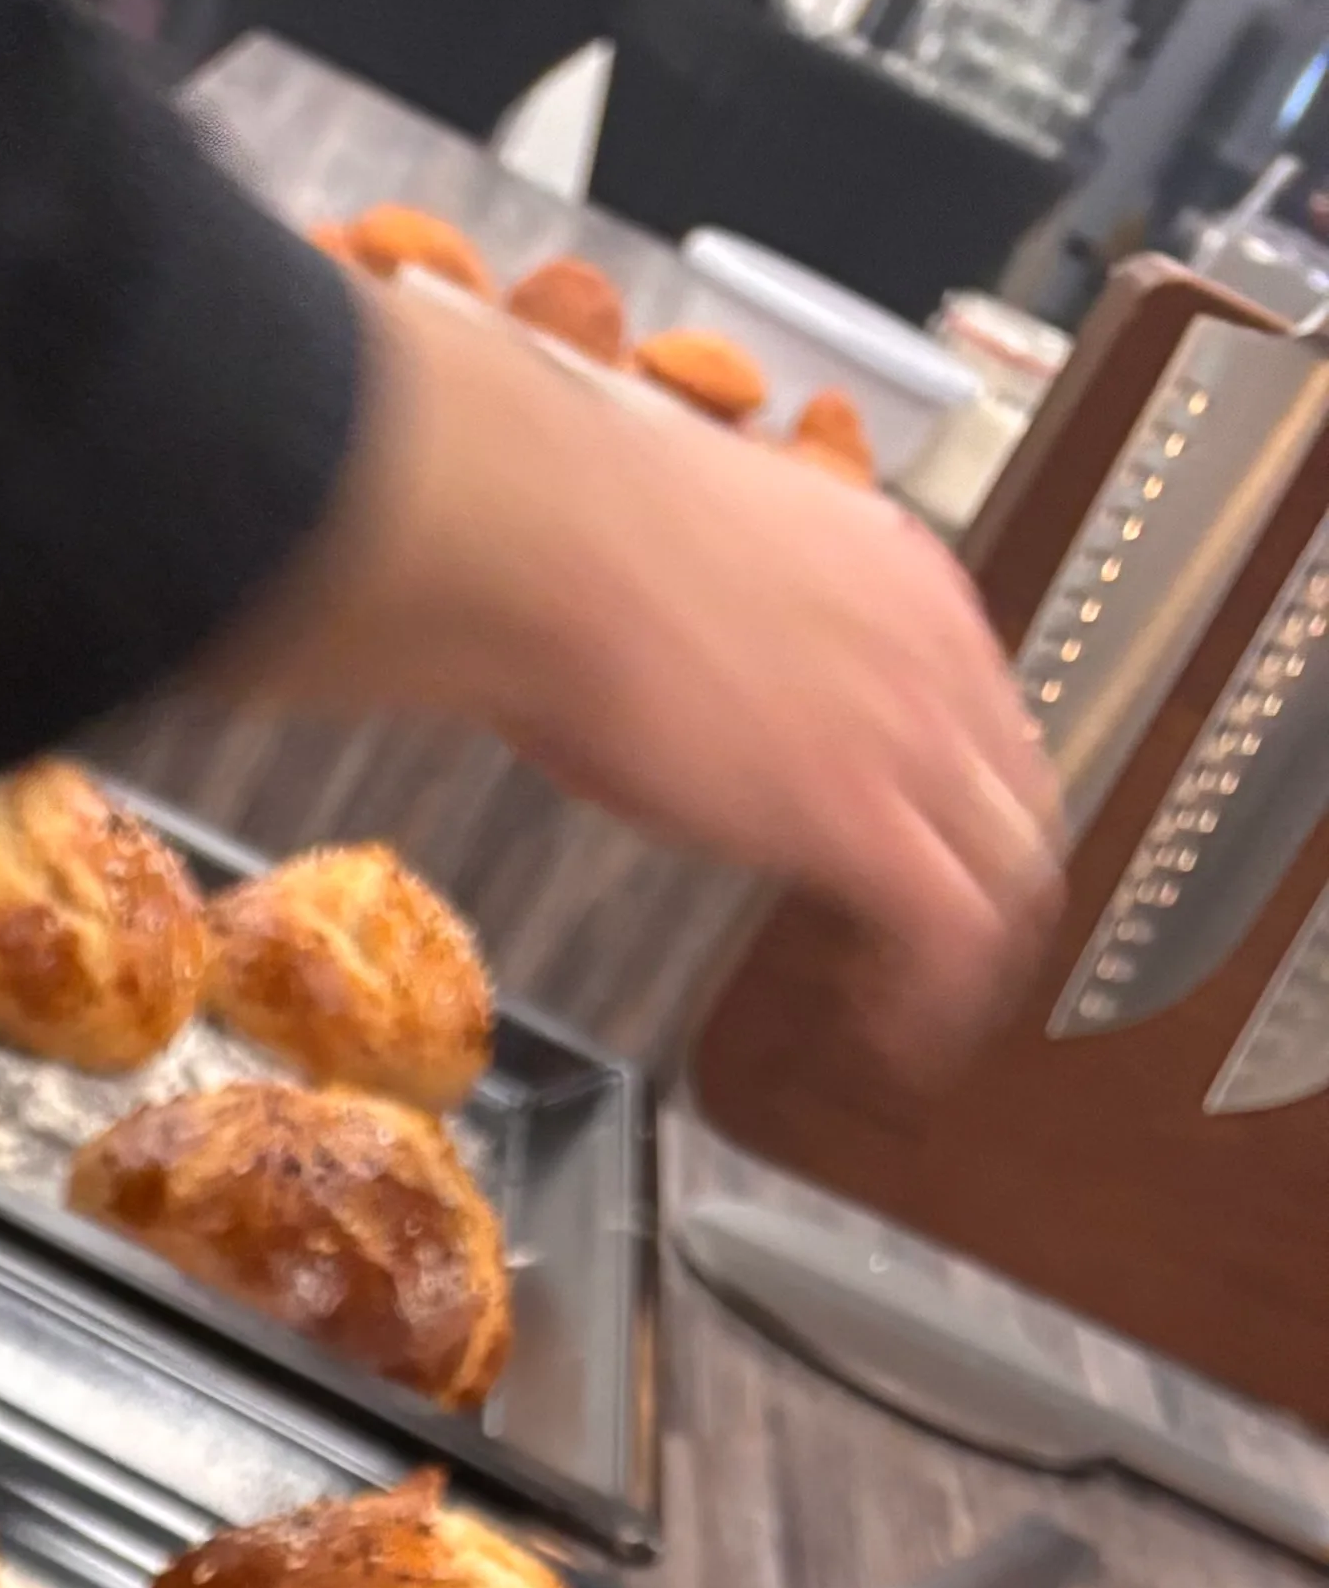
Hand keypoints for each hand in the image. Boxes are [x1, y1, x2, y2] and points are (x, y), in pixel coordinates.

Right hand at [205, 282, 1061, 1075]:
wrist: (561, 544)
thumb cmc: (583, 543)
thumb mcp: (706, 571)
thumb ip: (739, 630)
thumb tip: (686, 667)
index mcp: (904, 584)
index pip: (986, 713)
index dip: (965, 805)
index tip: (921, 855)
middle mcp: (936, 658)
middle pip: (1025, 804)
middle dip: (996, 898)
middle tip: (939, 964)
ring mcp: (911, 740)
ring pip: (1012, 877)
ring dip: (974, 967)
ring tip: (920, 1026)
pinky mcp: (867, 824)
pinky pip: (953, 936)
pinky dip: (936, 1005)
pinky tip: (896, 1044)